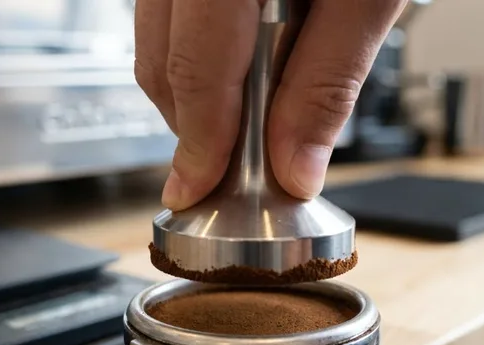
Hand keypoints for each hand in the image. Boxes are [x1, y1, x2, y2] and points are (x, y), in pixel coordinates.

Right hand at [135, 0, 407, 210]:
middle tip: (234, 164)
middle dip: (195, 122)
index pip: (196, 68)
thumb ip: (327, 78)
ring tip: (248, 111)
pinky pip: (171, 6)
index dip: (199, 141)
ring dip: (196, 87)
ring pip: (156, 33)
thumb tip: (294, 162)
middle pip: (161, 58)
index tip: (198, 186)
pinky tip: (244, 55)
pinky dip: (201, 45)